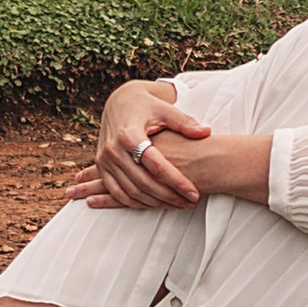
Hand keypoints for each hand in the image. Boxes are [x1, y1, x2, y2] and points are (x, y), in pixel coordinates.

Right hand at [66, 82, 211, 211]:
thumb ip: (185, 123)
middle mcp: (114, 149)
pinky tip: (156, 204)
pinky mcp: (102, 167)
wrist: (120, 101)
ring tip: (178, 205)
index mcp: (129, 135)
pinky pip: (118, 192)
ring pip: (131, 192)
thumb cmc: (146, 105)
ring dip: (155, 203)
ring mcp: (105, 160)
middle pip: (144, 183)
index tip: (194, 193)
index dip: (177, 182)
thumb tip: (205, 132)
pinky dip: (136, 203)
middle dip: (169, 197)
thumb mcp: (165, 109)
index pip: (156, 166)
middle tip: (190, 203)